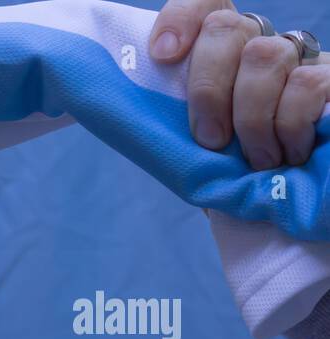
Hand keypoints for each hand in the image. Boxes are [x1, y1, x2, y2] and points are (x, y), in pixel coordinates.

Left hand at [150, 0, 328, 168]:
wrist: (296, 205)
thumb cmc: (243, 185)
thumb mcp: (203, 161)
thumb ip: (180, 136)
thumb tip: (144, 126)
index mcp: (225, 61)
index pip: (206, 6)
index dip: (181, 17)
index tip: (162, 55)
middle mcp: (264, 49)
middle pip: (227, 27)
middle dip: (207, 87)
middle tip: (210, 140)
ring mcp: (304, 61)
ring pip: (266, 55)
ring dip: (252, 118)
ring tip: (257, 160)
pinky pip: (308, 84)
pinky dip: (290, 125)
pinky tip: (291, 154)